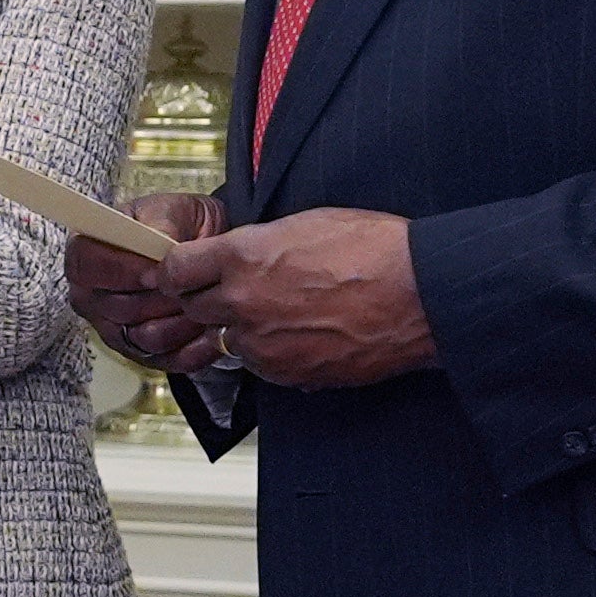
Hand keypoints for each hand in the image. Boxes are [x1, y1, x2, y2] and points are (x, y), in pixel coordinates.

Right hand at [65, 191, 228, 368]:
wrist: (206, 252)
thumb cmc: (180, 227)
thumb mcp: (172, 210)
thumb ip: (161, 221)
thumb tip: (158, 241)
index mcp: (85, 254)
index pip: (86, 267)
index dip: (125, 270)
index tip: (161, 266)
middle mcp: (91, 297)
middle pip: (119, 308)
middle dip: (163, 296)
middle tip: (193, 282)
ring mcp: (113, 330)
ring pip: (146, 336)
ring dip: (183, 319)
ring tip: (208, 299)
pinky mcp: (141, 354)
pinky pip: (168, 359)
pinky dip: (196, 345)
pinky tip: (213, 325)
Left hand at [143, 207, 430, 388]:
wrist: (420, 295)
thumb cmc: (375, 250)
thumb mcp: (307, 224)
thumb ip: (259, 243)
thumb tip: (239, 255)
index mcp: (243, 255)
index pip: (175, 269)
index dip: (180, 271)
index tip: (186, 272)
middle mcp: (242, 301)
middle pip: (193, 308)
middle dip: (207, 300)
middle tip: (234, 293)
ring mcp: (262, 342)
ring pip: (227, 339)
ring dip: (243, 329)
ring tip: (284, 314)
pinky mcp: (285, 372)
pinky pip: (260, 365)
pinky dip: (272, 353)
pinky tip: (303, 335)